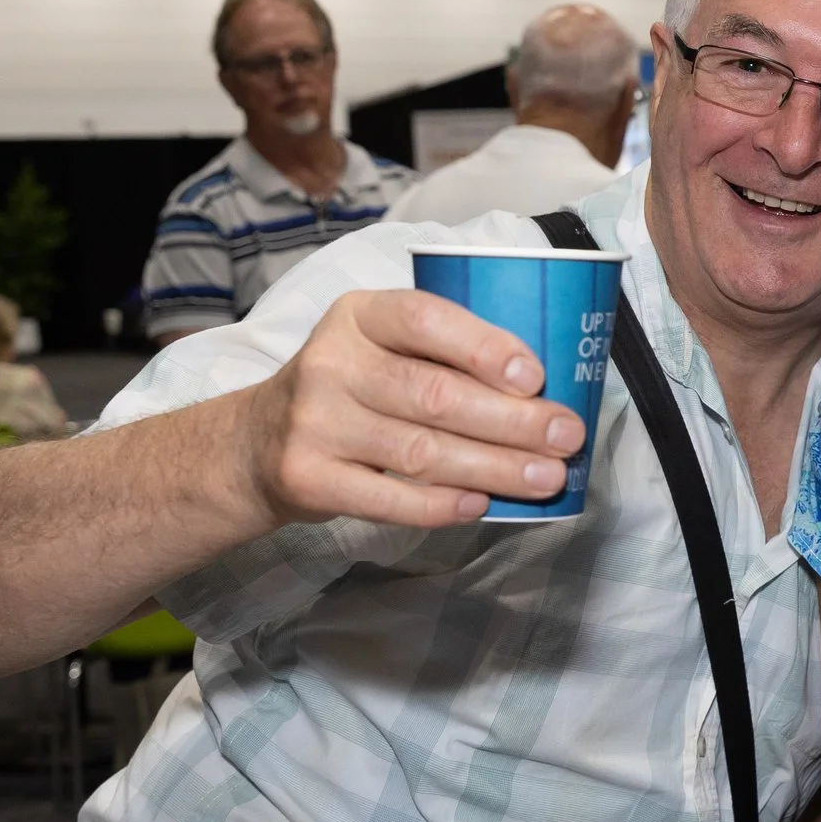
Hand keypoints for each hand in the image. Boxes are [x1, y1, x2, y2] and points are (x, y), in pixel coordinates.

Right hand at [239, 287, 586, 529]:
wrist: (254, 445)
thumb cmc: (348, 391)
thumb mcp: (378, 348)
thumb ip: (439, 356)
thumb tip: (540, 393)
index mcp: (358, 316)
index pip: (425, 320)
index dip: (484, 347)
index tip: (537, 377)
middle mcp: (330, 363)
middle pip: (435, 394)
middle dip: (513, 420)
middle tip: (566, 437)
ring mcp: (314, 423)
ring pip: (421, 450)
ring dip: (494, 467)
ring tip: (546, 478)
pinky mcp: (308, 477)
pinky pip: (389, 498)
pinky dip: (442, 505)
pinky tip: (481, 505)